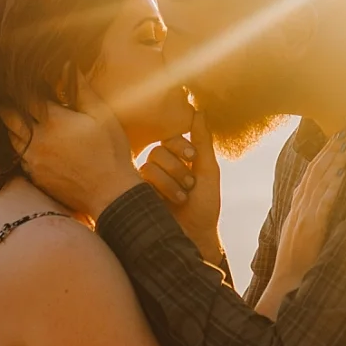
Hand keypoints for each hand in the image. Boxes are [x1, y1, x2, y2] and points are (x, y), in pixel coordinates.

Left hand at [5, 76, 140, 218]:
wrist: (111, 194)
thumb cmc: (111, 151)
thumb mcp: (102, 115)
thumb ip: (82, 90)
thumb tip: (68, 65)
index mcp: (53, 121)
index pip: (25, 97)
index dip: (21, 87)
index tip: (20, 79)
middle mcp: (37, 140)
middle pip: (8, 117)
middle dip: (7, 105)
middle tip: (9, 96)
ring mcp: (33, 160)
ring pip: (10, 138)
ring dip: (11, 126)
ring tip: (16, 117)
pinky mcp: (35, 176)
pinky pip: (18, 157)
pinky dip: (19, 147)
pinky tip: (28, 142)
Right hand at [140, 112, 222, 261]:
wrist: (196, 235)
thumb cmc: (205, 205)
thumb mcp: (208, 170)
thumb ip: (202, 141)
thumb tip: (199, 110)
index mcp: (176, 159)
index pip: (169, 138)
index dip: (180, 145)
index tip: (193, 158)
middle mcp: (159, 168)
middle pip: (159, 150)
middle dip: (178, 167)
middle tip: (190, 185)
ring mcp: (146, 182)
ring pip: (150, 164)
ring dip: (171, 180)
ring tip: (182, 197)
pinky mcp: (137, 194)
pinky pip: (142, 178)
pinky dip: (161, 188)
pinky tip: (170, 202)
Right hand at [256, 136, 345, 317]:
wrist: (285, 282)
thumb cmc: (295, 261)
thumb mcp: (298, 232)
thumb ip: (304, 214)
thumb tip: (312, 199)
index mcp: (296, 208)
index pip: (308, 176)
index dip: (320, 157)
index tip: (331, 141)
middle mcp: (299, 208)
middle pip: (314, 173)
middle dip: (328, 152)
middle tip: (341, 134)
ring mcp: (304, 216)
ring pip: (319, 182)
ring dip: (332, 162)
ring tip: (345, 145)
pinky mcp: (311, 227)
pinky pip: (323, 203)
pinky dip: (332, 186)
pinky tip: (341, 173)